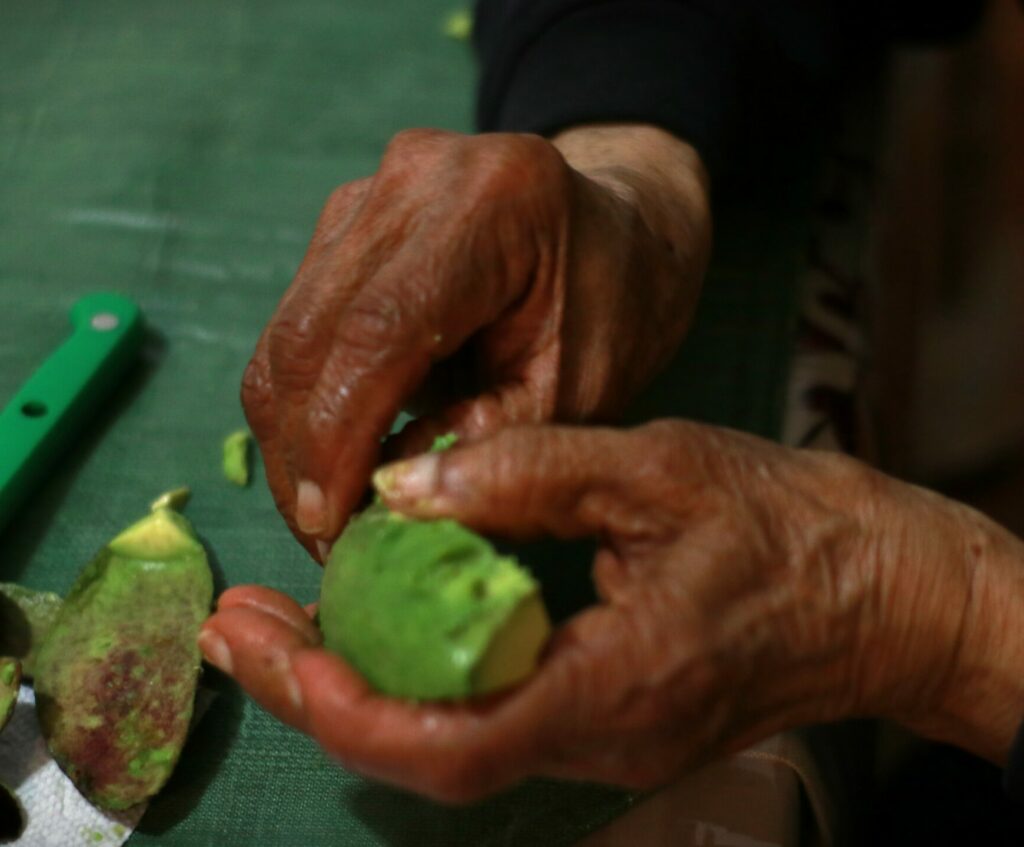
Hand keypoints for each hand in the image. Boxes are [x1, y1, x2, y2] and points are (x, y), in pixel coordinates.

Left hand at [199, 422, 1023, 800]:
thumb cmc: (786, 524)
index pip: (452, 740)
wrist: (877, 588)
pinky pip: (489, 711)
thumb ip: (529, 471)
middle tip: (238, 627)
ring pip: (451, 738)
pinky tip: (382, 617)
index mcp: (618, 685)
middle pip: (427, 752)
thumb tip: (408, 485)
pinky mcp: (605, 717)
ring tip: (283, 620)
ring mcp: (603, 740)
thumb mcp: (657, 468)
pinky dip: (417, 670)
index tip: (267, 648)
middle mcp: (600, 739)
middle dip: (319, 694)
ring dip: (358, 683)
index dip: (345, 704)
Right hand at [241, 126, 709, 556]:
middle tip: (319, 534)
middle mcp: (415, 179)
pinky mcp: (345, 219)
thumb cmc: (610, 313)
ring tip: (322, 506)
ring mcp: (370, 192)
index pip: (380, 329)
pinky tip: (331, 449)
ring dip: (292, 430)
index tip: (329, 521)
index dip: (339, 435)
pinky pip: (297, 319)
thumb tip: (388, 492)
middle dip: (303, 448)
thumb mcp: (575, 393)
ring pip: (289, 329)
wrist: (613, 229)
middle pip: (313, 329)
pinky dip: (304, 396)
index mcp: (494, 207)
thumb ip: (490, 442)